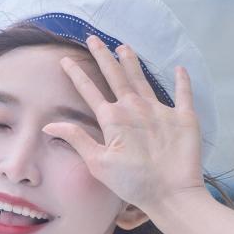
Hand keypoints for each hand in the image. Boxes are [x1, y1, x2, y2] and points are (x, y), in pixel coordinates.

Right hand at [42, 34, 207, 215]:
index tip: (66, 60)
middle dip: (103, 56)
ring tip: (124, 46)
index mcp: (113, 118)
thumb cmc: (133, 183)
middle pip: (116, 75)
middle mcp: (135, 107)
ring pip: (143, 79)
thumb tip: (50, 124)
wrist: (172, 193)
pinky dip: (182, 80)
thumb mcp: (98, 164)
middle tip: (93, 39)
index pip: (89, 90)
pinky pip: (183, 93)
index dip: (76, 74)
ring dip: (132, 62)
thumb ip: (76, 139)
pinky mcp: (183, 117)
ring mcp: (160, 110)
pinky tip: (180, 68)